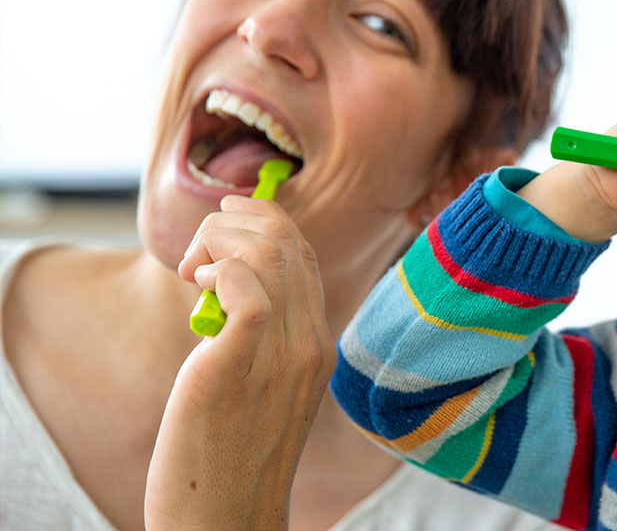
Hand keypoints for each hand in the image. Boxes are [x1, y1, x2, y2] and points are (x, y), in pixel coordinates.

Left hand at [145, 195, 332, 530]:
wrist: (227, 520)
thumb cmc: (230, 456)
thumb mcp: (260, 387)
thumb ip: (258, 340)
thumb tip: (223, 291)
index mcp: (317, 346)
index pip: (304, 253)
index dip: (263, 222)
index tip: (222, 227)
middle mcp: (309, 346)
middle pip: (289, 242)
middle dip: (234, 222)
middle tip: (196, 250)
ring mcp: (280, 359)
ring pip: (269, 254)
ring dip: (219, 240)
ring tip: (191, 269)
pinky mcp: (236, 371)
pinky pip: (247, 293)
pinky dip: (220, 269)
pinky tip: (195, 284)